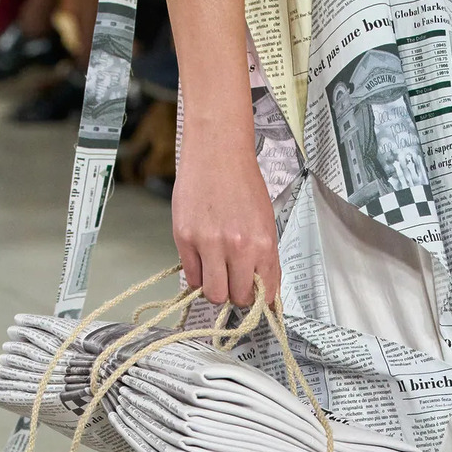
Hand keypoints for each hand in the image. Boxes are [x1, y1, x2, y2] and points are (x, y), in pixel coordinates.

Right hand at [172, 129, 280, 307]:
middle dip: (237, 294)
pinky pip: (191, 276)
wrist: (217, 152)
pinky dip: (198, 275)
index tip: (257, 299)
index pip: (266, 292)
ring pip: (213, 294)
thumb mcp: (264, 221)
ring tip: (217, 272)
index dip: (261, 299)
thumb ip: (263, 257)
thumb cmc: (242, 182)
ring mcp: (209, 243)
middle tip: (234, 282)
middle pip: (238, 298)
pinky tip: (202, 260)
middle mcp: (237, 247)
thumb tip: (264, 289)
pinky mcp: (185, 238)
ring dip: (216, 289)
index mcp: (262, 243)